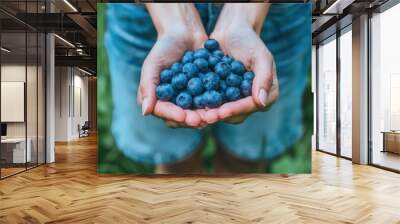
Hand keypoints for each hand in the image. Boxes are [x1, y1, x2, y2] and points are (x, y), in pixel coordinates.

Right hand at [138, 4, 207, 127]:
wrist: (186, 34)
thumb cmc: (164, 47)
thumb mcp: (153, 64)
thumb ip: (147, 87)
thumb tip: (145, 113)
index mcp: (157, 99)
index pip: (164, 112)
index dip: (173, 115)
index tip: (183, 115)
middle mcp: (172, 103)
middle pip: (181, 118)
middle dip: (191, 119)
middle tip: (201, 120)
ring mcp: (189, 100)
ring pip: (196, 115)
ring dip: (204, 117)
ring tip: (212, 116)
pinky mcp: (203, 95)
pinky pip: (209, 104)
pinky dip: (215, 106)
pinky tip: (222, 107)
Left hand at [204, 3, 278, 123]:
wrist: (230, 32)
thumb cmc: (249, 40)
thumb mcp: (260, 55)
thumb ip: (264, 77)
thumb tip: (261, 102)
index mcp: (267, 93)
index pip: (251, 106)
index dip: (236, 110)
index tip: (222, 112)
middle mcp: (252, 101)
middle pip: (236, 114)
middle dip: (220, 116)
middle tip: (205, 118)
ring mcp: (236, 100)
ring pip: (223, 113)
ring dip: (209, 115)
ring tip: (197, 116)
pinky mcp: (221, 97)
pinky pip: (211, 104)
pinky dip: (201, 107)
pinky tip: (191, 108)